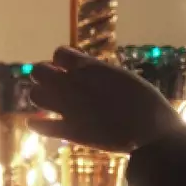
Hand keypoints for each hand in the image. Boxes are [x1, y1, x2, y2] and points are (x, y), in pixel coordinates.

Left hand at [28, 46, 182, 152]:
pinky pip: (40, 125)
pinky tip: (40, 123)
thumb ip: (100, 73)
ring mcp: (70, 108)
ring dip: (41, 97)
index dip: (61, 61)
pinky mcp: (70, 131)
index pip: (58, 53)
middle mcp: (75, 84)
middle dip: (45, 75)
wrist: (151, 132)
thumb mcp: (123, 77)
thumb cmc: (146, 102)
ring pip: (35, 95)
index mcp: (90, 67)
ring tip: (53, 103)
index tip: (69, 69)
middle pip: (38, 71)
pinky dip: (37, 124)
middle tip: (57, 85)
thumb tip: (88, 70)